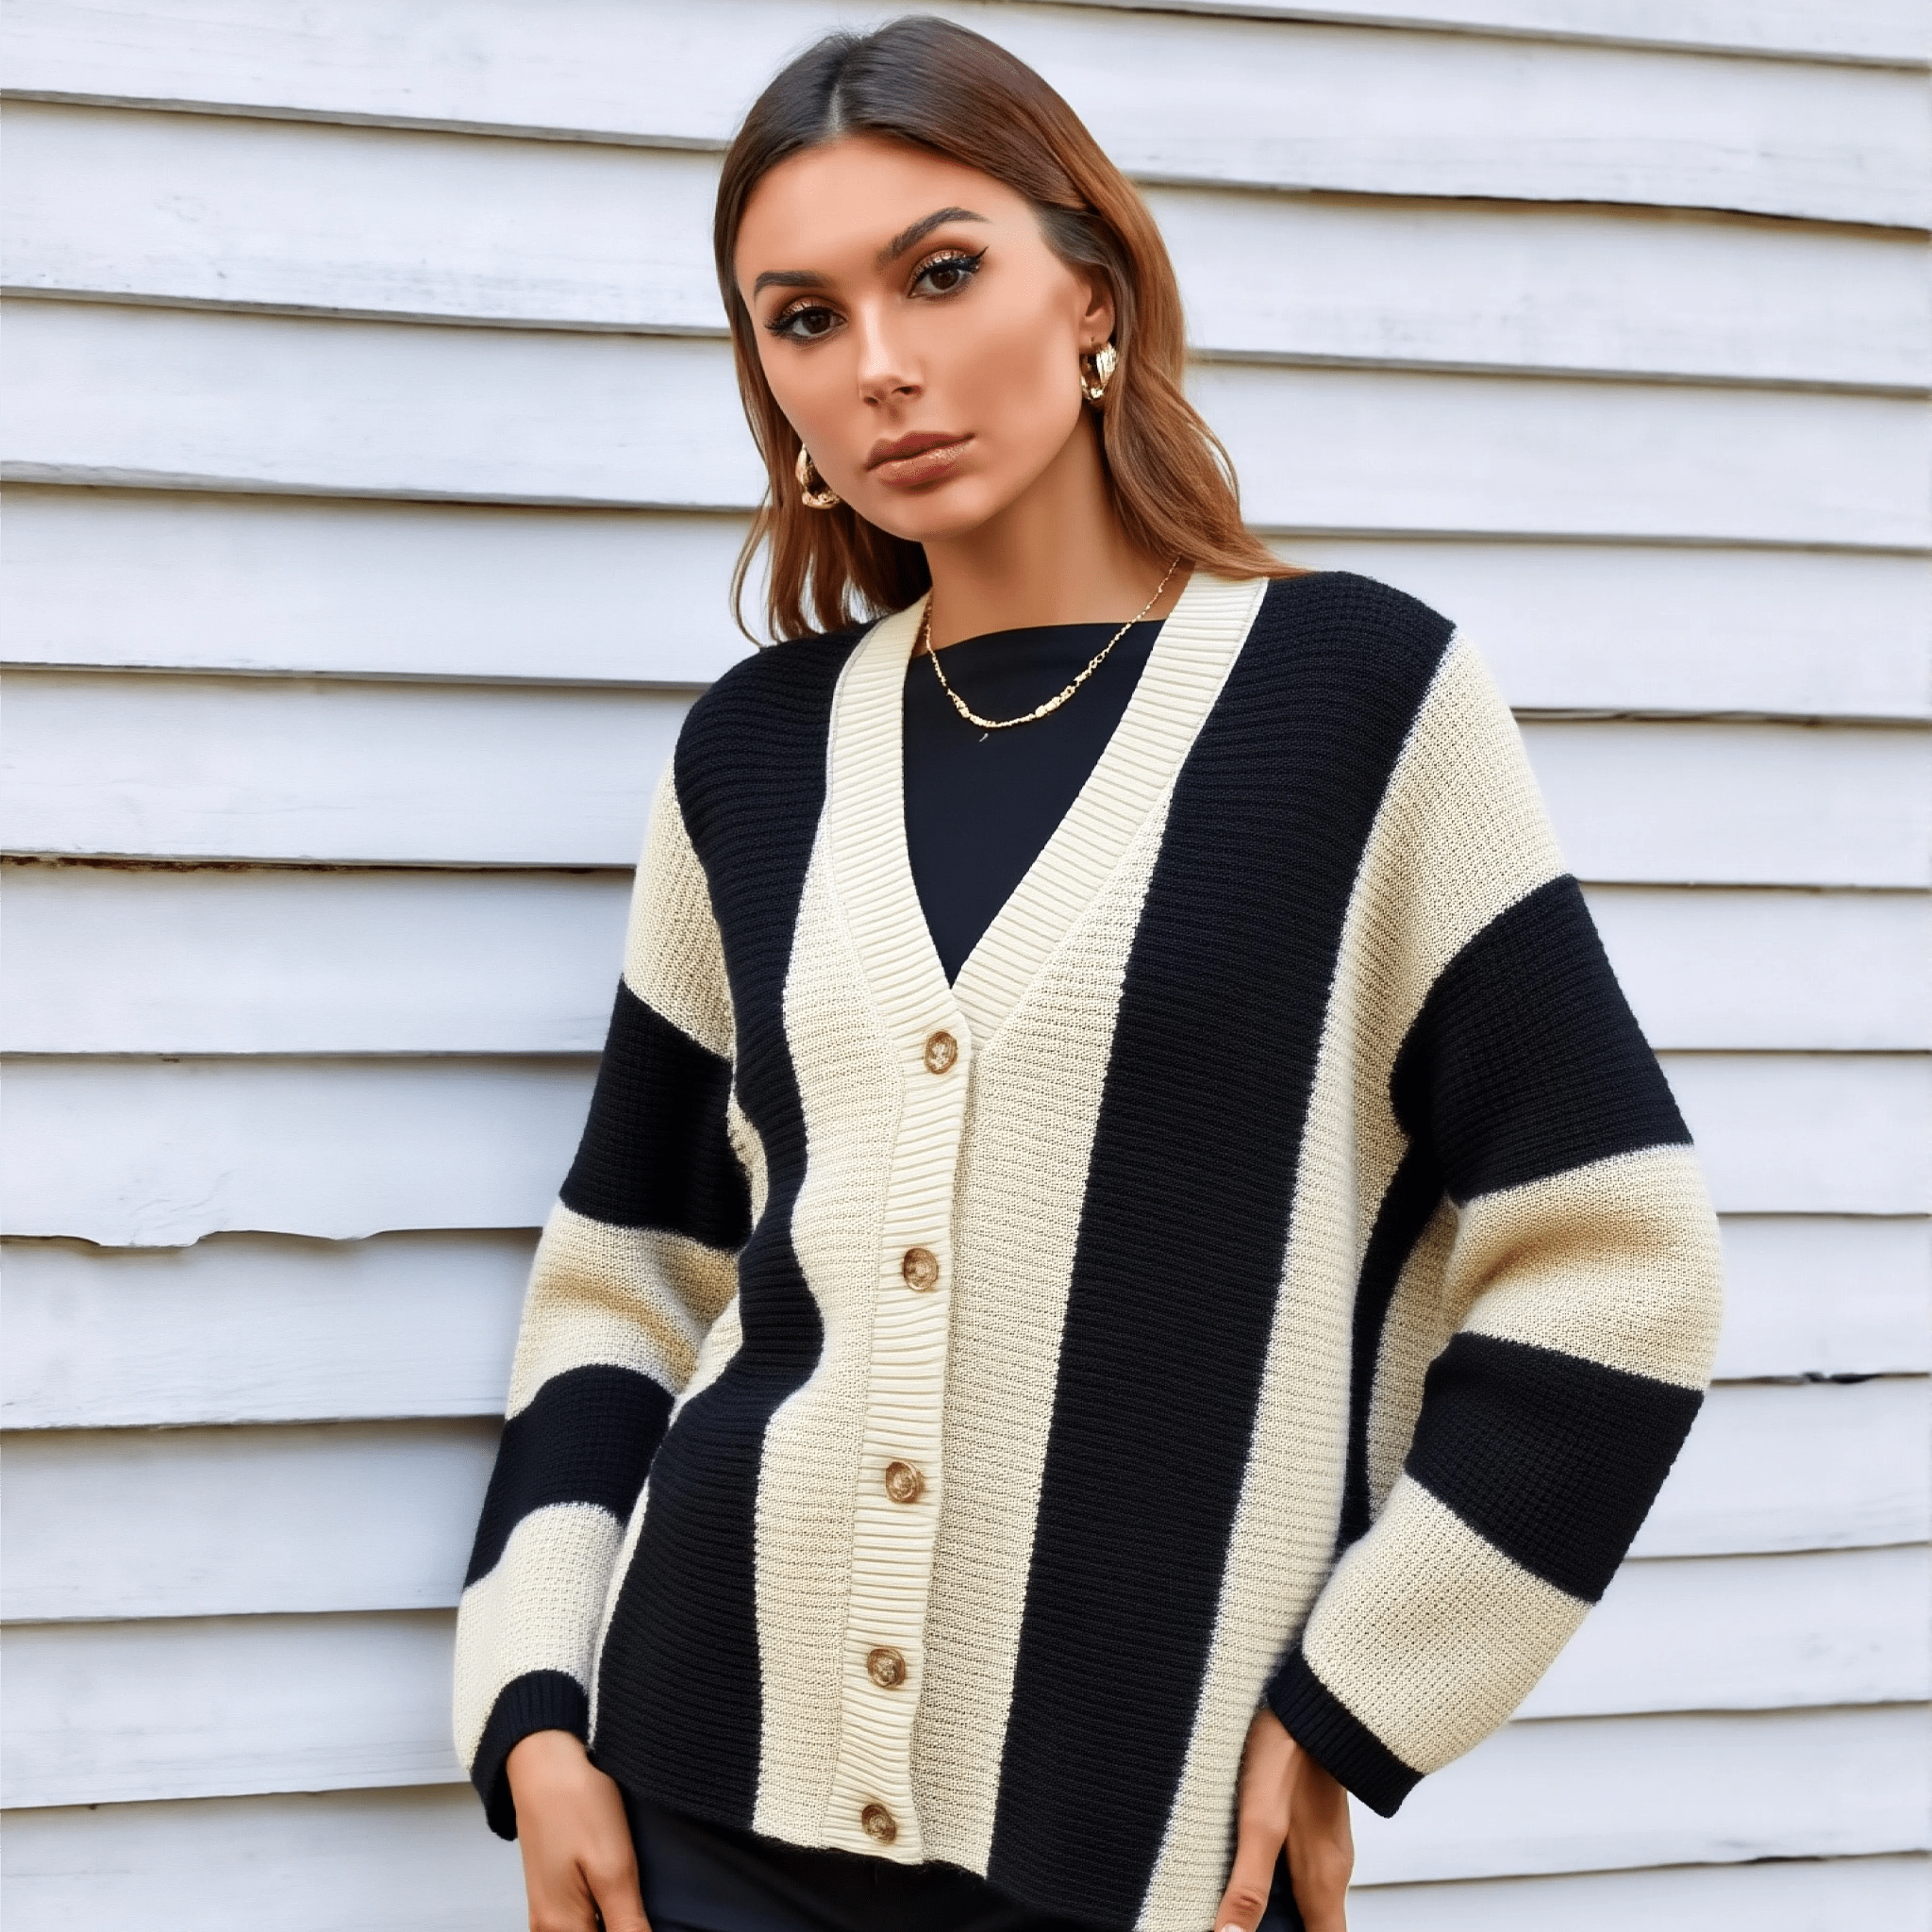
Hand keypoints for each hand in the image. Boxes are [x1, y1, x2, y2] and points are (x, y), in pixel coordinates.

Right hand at [505, 1730, 650, 1931]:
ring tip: (636, 1896)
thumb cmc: (576, 1805)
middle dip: (625, 1926)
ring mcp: (548, 1912)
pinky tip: (623, 1895)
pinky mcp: (554, 1894)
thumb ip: (627, 1924)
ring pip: (590, 1930)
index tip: (644, 1911)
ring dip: (616, 1922)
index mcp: (561, 1928)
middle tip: (640, 1896)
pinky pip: (583, 1921)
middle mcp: (548, 1928)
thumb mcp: (613, 1867)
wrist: (544, 1764)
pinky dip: (605, 1914)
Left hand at [1211, 1705, 1351, 1931]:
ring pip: (1303, 1899)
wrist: (1313, 1702)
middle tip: (1238, 1923)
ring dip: (1275, 1909)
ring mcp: (1323, 1846)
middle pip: (1313, 1927)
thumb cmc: (1289, 1757)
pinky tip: (1241, 1867)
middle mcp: (1330, 1871)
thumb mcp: (1260, 1824)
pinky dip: (1273, 1880)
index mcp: (1325, 1883)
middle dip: (1280, 1931)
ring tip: (1234, 1902)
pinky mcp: (1310, 1823)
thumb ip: (1249, 1884)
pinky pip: (1296, 1869)